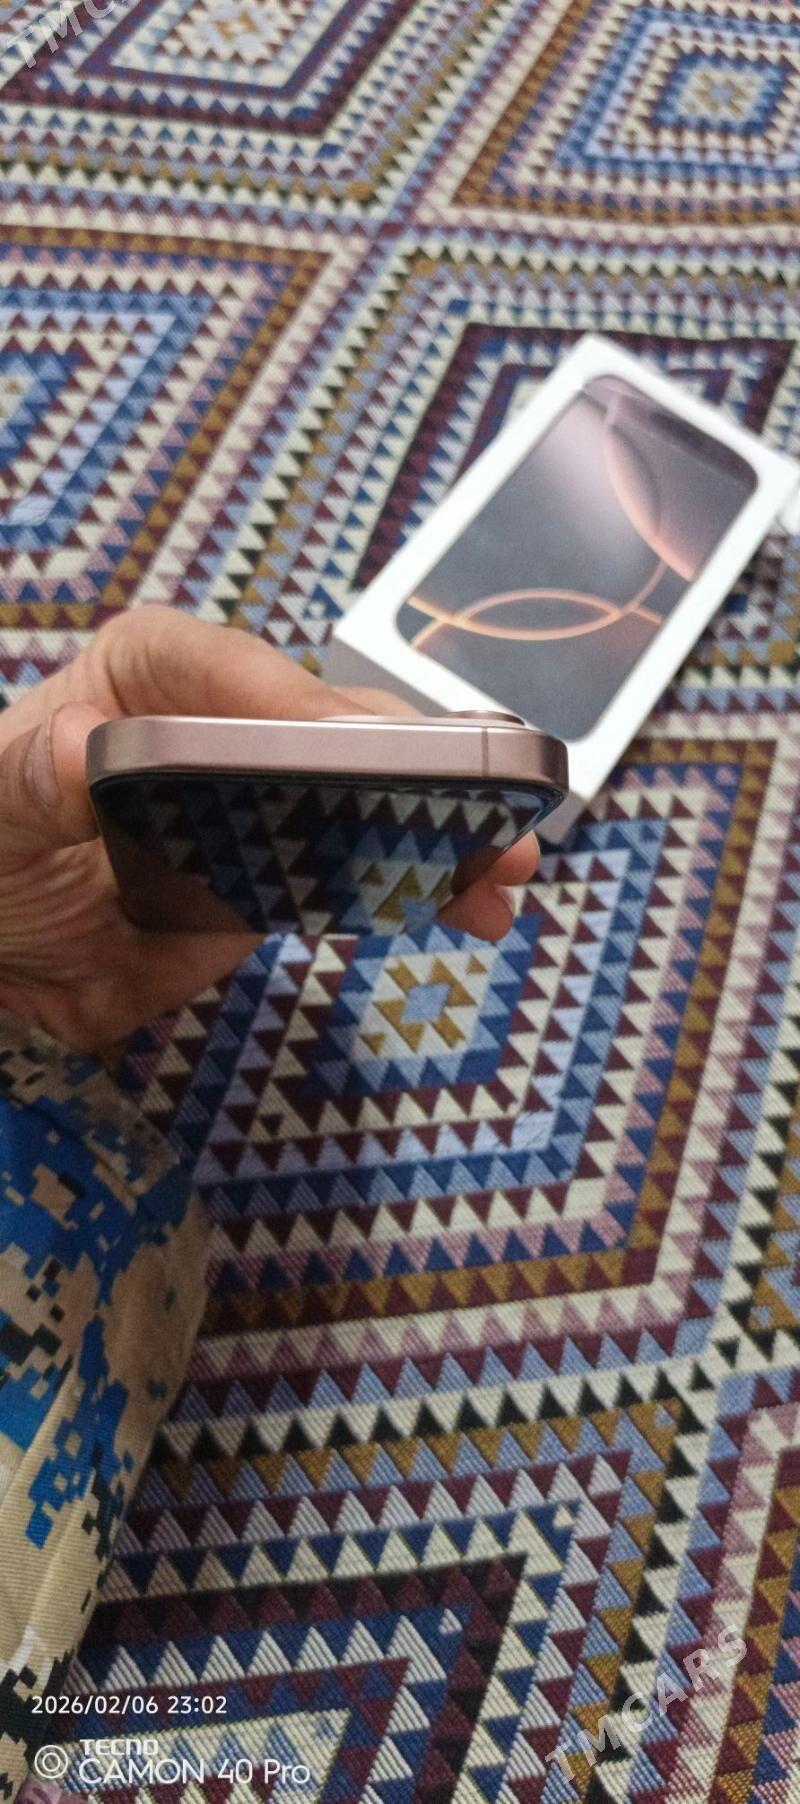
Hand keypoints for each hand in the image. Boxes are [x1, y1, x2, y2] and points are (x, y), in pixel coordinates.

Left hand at [0, 609, 538, 1051]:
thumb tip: (75, 750)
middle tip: (483, 794)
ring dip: (445, 828)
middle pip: (332, 726)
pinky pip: (364, 874)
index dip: (295, 698)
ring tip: (508, 864)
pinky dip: (423, 889)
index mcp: (145, 677)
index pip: (229, 670)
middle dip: (411, 760)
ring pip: (372, 797)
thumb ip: (26, 779)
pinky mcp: (285, 877)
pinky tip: (477, 907)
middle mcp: (223, 725)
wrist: (4, 951)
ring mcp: (265, 804)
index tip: (350, 739)